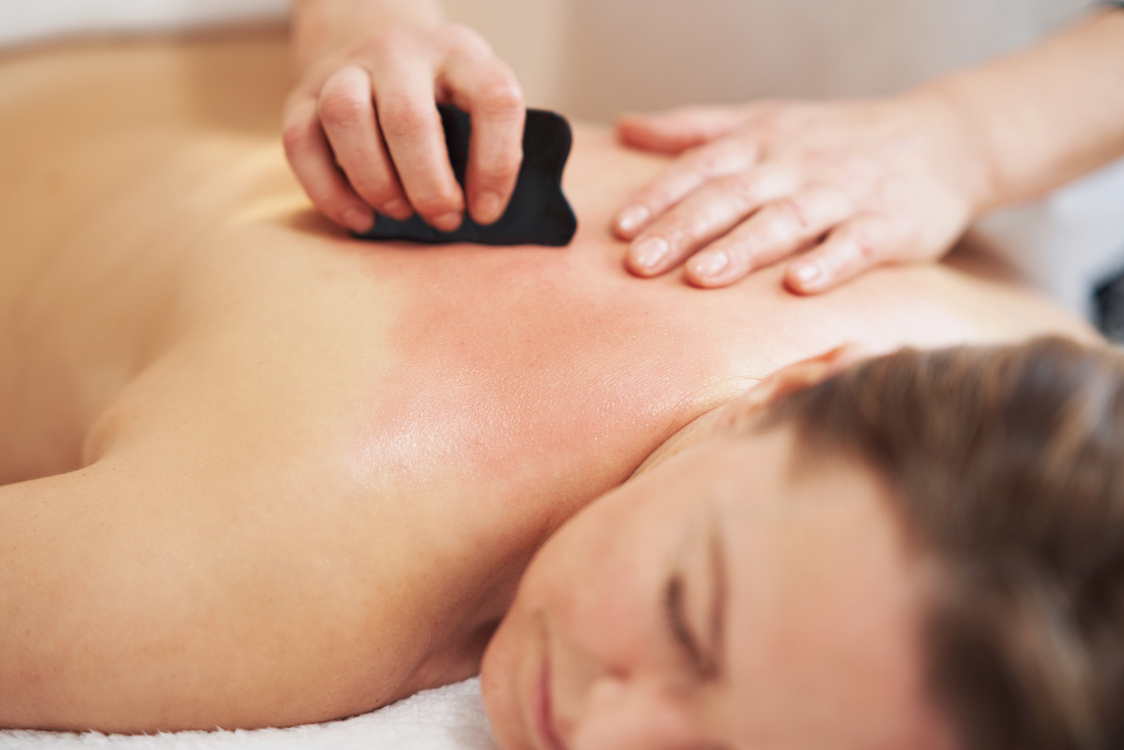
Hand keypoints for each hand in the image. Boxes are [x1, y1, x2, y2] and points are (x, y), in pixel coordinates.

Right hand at [283, 24, 524, 233]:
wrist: (377, 49)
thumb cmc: (440, 99)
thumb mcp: (475, 104)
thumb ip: (483, 148)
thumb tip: (481, 214)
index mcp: (461, 53)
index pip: (493, 99)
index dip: (496, 164)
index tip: (486, 211)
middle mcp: (401, 51)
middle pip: (408, 118)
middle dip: (428, 185)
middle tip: (443, 219)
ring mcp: (347, 66)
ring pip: (345, 116)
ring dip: (375, 182)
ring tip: (399, 211)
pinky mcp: (303, 94)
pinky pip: (301, 142)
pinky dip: (329, 192)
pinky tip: (360, 218)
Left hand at [613, 92, 993, 292]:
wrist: (942, 138)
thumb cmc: (836, 137)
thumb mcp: (765, 121)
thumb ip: (695, 130)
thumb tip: (624, 127)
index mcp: (762, 143)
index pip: (701, 167)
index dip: (659, 197)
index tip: (619, 230)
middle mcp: (796, 165)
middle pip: (733, 197)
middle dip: (684, 230)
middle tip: (638, 264)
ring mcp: (844, 194)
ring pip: (787, 221)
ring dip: (743, 249)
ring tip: (702, 277)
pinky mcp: (890, 224)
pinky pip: (857, 245)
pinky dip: (830, 264)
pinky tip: (799, 287)